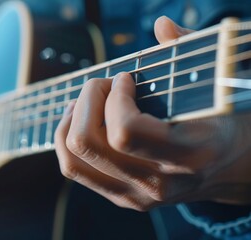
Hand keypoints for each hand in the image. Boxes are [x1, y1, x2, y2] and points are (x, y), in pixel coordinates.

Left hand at [55, 16, 250, 210]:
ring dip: (70, 121)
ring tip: (85, 101)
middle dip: (86, 101)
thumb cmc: (221, 120)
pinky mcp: (122, 197)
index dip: (114, 96)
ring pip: (73, 160)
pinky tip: (80, 119)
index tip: (126, 78)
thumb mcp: (216, 87)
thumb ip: (190, 51)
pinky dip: (67, 140)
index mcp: (188, 154)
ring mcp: (137, 196)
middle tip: (103, 85)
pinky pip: (74, 169)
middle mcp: (158, 183)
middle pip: (88, 143)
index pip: (124, 131)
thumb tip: (162, 26)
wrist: (233, 167)